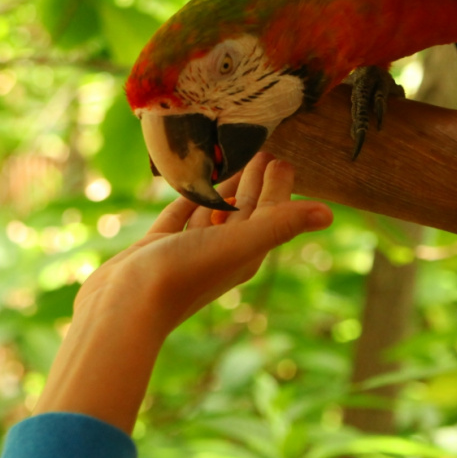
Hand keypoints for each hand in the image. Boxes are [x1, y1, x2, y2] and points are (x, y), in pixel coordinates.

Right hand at [79, 153, 332, 336]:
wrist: (126, 306)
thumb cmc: (185, 273)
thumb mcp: (240, 243)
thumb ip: (281, 224)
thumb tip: (329, 213)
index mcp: (247, 252)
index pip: (271, 213)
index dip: (279, 187)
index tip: (283, 159)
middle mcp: (223, 252)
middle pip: (248, 212)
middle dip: (258, 183)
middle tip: (264, 151)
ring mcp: (190, 250)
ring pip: (215, 213)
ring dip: (228, 189)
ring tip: (234, 161)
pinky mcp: (160, 247)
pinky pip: (181, 216)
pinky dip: (191, 198)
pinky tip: (193, 185)